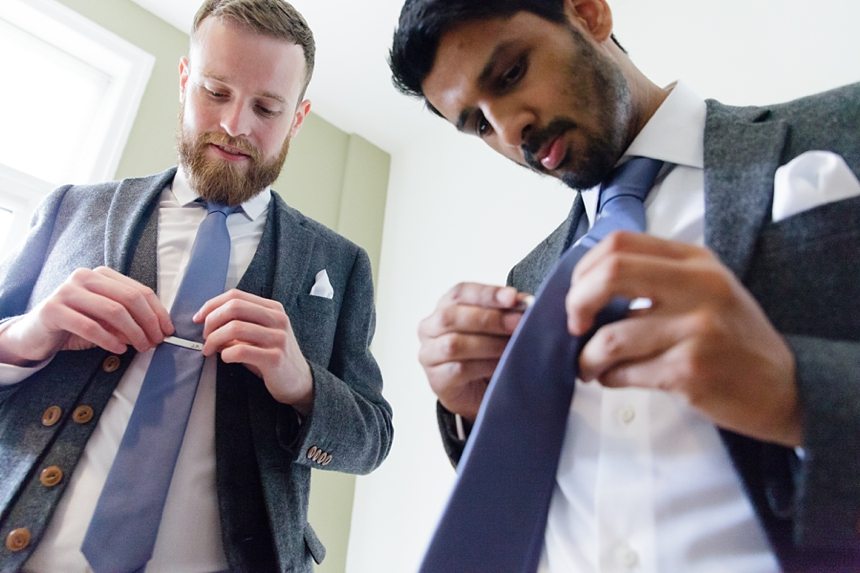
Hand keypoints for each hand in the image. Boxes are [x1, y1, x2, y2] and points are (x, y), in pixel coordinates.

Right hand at [0, 266, 172, 364]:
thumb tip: (159, 330)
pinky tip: (120, 349)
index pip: (140, 291)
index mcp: (102, 275)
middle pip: (130, 298)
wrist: (35, 334)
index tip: (167, 330)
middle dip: (149, 323)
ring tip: (142, 347)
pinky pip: (90, 326)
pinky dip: (110, 340)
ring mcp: (67, 291)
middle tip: (156, 342)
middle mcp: (85, 277)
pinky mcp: (53, 310)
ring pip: (113, 311)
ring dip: (134, 332)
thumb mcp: (107, 321)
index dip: (158, 312)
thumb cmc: (76, 325)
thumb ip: (130, 319)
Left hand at [194, 289, 312, 413]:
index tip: (198, 318)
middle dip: (211, 321)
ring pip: (234, 328)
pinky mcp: (275, 358)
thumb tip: (207, 321)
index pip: (236, 295)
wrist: (298, 381)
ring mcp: (278, 338)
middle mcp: (278, 319)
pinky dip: (226, 354)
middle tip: (205, 337)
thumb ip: (240, 322)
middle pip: (234, 307)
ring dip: (214, 339)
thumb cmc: (272, 356)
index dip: (212, 305)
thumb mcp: (260, 333)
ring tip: (209, 349)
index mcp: (273, 308)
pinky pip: (241, 351)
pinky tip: (225, 358)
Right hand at [418, 282, 528, 421]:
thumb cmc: (488, 352)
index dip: (487, 293)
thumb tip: (525, 303)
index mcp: (445, 306)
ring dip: (488, 344)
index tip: (512, 297)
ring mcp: (429, 354)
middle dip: (489, 319)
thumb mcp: (498, 327)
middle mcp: (430, 327)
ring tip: (511, 346)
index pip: (460, 292)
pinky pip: (458, 370)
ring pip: (453, 344)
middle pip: (452, 316)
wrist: (480, 391)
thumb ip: (508, 312)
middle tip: (518, 323)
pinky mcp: (437, 380)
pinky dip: (483, 366)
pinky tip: (500, 366)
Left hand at [566, 232, 799, 445]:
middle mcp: (698, 287)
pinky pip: (625, 373)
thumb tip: (586, 286)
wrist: (786, 389)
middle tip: (575, 326)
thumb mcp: (707, 290)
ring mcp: (696, 330)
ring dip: (588, 357)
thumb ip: (658, 278)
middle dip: (576, 302)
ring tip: (590, 365)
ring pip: (610, 337)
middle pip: (611, 273)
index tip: (578, 294)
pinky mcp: (689, 371)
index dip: (584, 269)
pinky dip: (609, 378)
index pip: (620, 244)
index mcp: (696, 261)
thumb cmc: (734, 339)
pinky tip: (615, 378)